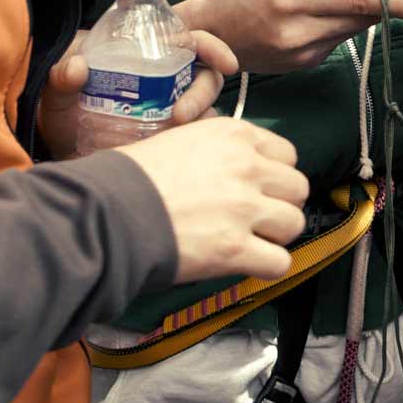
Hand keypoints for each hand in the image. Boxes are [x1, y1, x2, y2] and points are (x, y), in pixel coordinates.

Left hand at [39, 29, 237, 158]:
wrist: (57, 157)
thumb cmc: (60, 115)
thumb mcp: (56, 92)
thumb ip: (62, 77)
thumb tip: (77, 67)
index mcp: (146, 55)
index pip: (191, 42)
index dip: (213, 48)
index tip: (226, 63)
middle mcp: (164, 81)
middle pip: (205, 78)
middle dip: (203, 93)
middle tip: (180, 114)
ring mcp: (168, 112)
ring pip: (205, 111)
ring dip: (199, 120)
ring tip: (173, 133)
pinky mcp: (167, 142)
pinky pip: (193, 141)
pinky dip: (192, 145)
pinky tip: (174, 152)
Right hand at [113, 118, 309, 281]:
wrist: (105, 212)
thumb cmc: (129, 177)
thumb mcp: (179, 140)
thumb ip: (216, 150)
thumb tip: (231, 166)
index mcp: (233, 135)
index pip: (286, 154)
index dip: (273, 175)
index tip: (257, 188)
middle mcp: (246, 167)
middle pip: (297, 187)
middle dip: (280, 204)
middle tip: (257, 218)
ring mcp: (244, 208)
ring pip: (294, 223)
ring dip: (276, 236)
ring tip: (251, 241)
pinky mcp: (235, 249)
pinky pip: (280, 263)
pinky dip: (268, 268)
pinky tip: (249, 264)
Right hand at [174, 0, 402, 72]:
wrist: (215, 31)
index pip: (359, 0)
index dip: (398, 2)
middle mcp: (300, 32)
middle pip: (363, 17)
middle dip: (391, 6)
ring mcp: (304, 54)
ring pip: (354, 29)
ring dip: (366, 13)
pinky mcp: (306, 65)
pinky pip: (339, 41)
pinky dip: (345, 25)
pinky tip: (329, 14)